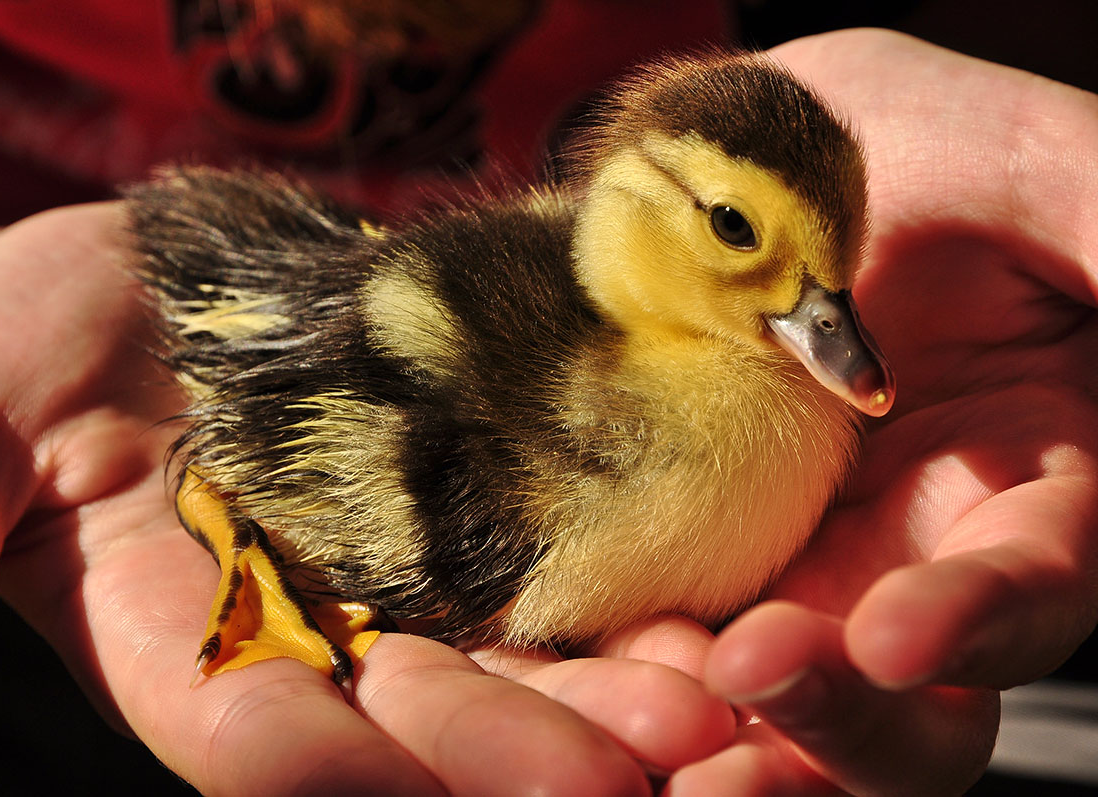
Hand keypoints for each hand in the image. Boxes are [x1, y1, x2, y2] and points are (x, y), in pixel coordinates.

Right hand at [0, 205, 737, 793]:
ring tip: (714, 711)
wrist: (165, 280)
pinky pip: (571, 568)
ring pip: (516, 666)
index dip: (320, 761)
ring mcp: (409, 582)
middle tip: (647, 763)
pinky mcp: (487, 513)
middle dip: (521, 751)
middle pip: (420, 724)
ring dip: (611, 698)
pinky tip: (720, 618)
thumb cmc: (46, 336)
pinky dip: (639, 602)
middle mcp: (314, 640)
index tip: (391, 775)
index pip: (249, 730)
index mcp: (183, 641)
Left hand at [666, 29, 1097, 794]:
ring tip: (648, 726)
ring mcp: (794, 563)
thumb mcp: (1026, 165)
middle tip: (746, 683)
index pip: (1030, 584)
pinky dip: (614, 674)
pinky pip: (653, 638)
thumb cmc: (915, 149)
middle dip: (836, 718)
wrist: (752, 159)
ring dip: (715, 730)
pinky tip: (567, 676)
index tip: (895, 638)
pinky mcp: (683, 551)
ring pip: (773, 699)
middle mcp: (913, 554)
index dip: (978, 622)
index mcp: (1027, 483)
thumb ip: (1094, 220)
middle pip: (905, 702)